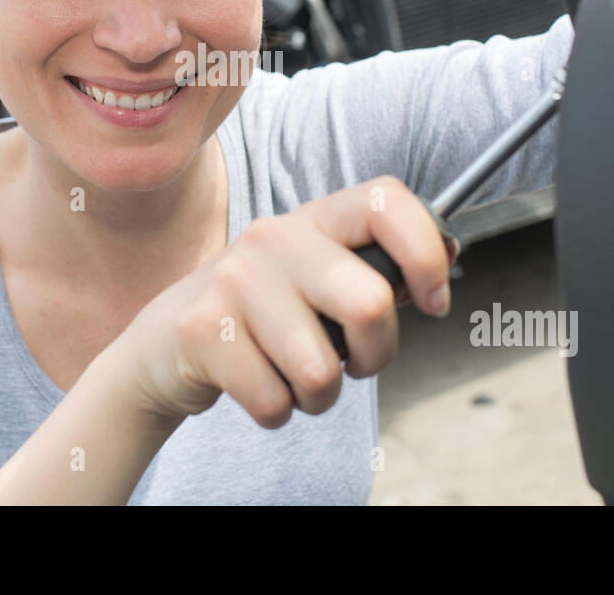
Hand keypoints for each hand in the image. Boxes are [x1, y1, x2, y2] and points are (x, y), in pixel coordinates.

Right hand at [114, 175, 459, 428]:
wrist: (165, 344)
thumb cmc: (260, 315)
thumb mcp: (315, 278)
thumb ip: (374, 269)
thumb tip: (448, 250)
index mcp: (314, 219)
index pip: (386, 201)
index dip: (426, 252)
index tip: (435, 301)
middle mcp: (274, 237)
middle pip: (370, 304)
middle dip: (375, 356)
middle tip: (353, 361)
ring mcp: (234, 279)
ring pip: (321, 369)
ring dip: (318, 396)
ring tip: (293, 377)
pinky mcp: (202, 329)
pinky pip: (275, 401)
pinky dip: (276, 412)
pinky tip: (255, 385)